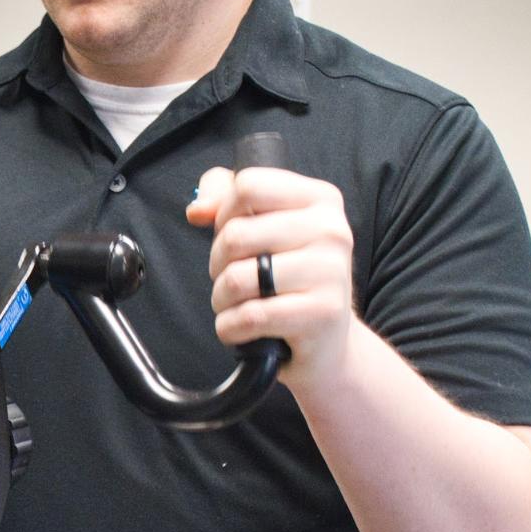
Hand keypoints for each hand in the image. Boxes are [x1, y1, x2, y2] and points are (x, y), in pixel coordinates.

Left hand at [186, 163, 355, 387]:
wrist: (328, 345)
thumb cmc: (289, 282)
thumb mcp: (265, 230)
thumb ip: (227, 199)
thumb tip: (198, 209)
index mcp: (321, 200)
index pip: (247, 186)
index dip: (224, 215)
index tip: (234, 238)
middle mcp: (332, 230)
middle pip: (235, 234)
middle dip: (218, 264)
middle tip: (236, 280)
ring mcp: (331, 272)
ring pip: (237, 278)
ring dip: (222, 300)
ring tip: (239, 306)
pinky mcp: (322, 314)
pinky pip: (249, 317)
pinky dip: (231, 328)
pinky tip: (244, 331)